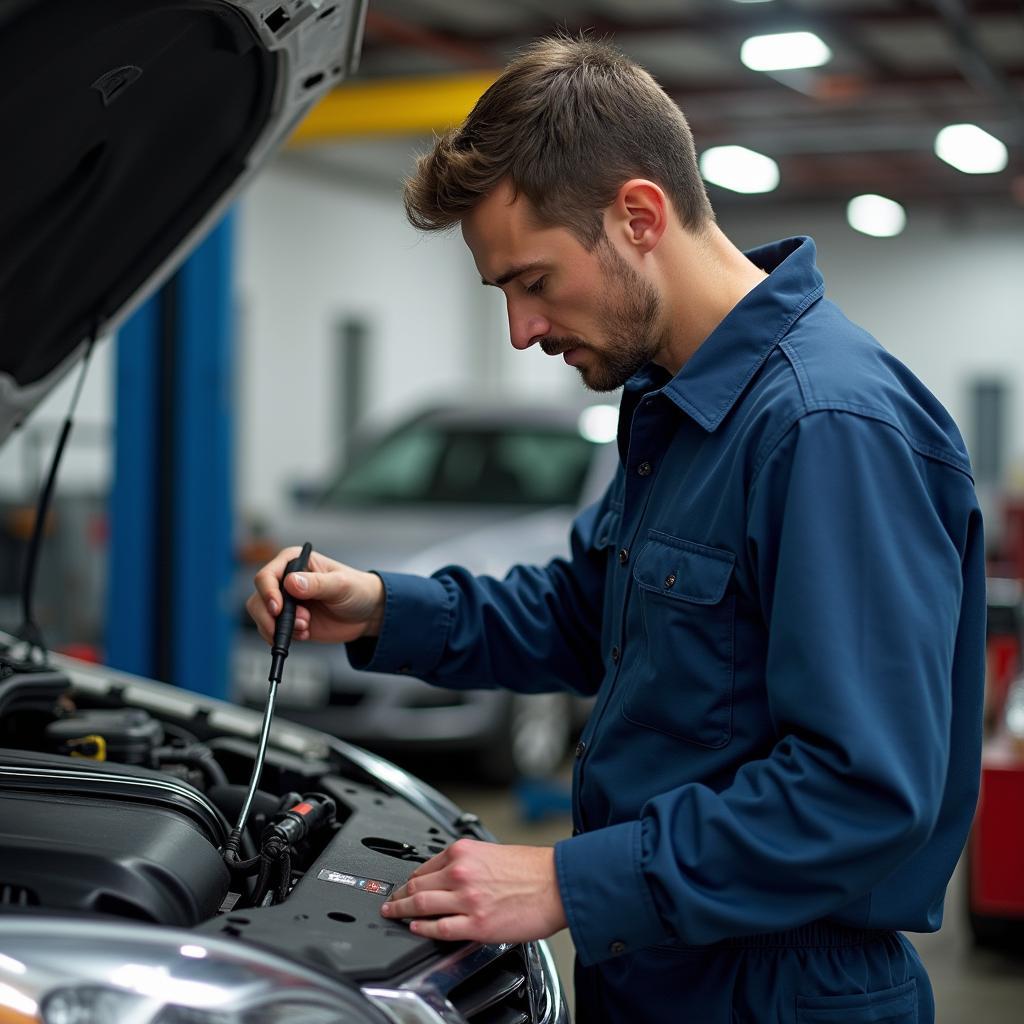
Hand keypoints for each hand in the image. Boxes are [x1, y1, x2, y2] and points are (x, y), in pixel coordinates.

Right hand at [246, 546, 384, 644]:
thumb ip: (317, 583)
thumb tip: (291, 582)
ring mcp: (286, 602)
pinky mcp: (289, 621)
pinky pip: (272, 631)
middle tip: (297, 623)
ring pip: (262, 616)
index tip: (277, 609)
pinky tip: (305, 633)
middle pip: (259, 598)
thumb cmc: (357, 590)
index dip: (267, 593)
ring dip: (280, 627)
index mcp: (294, 562)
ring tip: (305, 627)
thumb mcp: (341, 585)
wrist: (368, 613)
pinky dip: (285, 636)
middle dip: (272, 616)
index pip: (267, 576)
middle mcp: (285, 580)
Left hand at [379, 839, 567, 943]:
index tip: (404, 885)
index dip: (411, 879)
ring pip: (420, 905)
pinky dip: (422, 928)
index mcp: (463, 851)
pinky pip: (439, 928)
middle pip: (416, 886)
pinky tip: (415, 928)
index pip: (424, 867)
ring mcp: (466, 900)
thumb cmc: (532, 869)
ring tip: (393, 914)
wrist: (557, 883)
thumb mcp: (492, 852)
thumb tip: (450, 876)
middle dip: (398, 895)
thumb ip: (468, 863)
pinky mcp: (476, 924)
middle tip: (390, 901)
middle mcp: (460, 873)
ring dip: (401, 911)